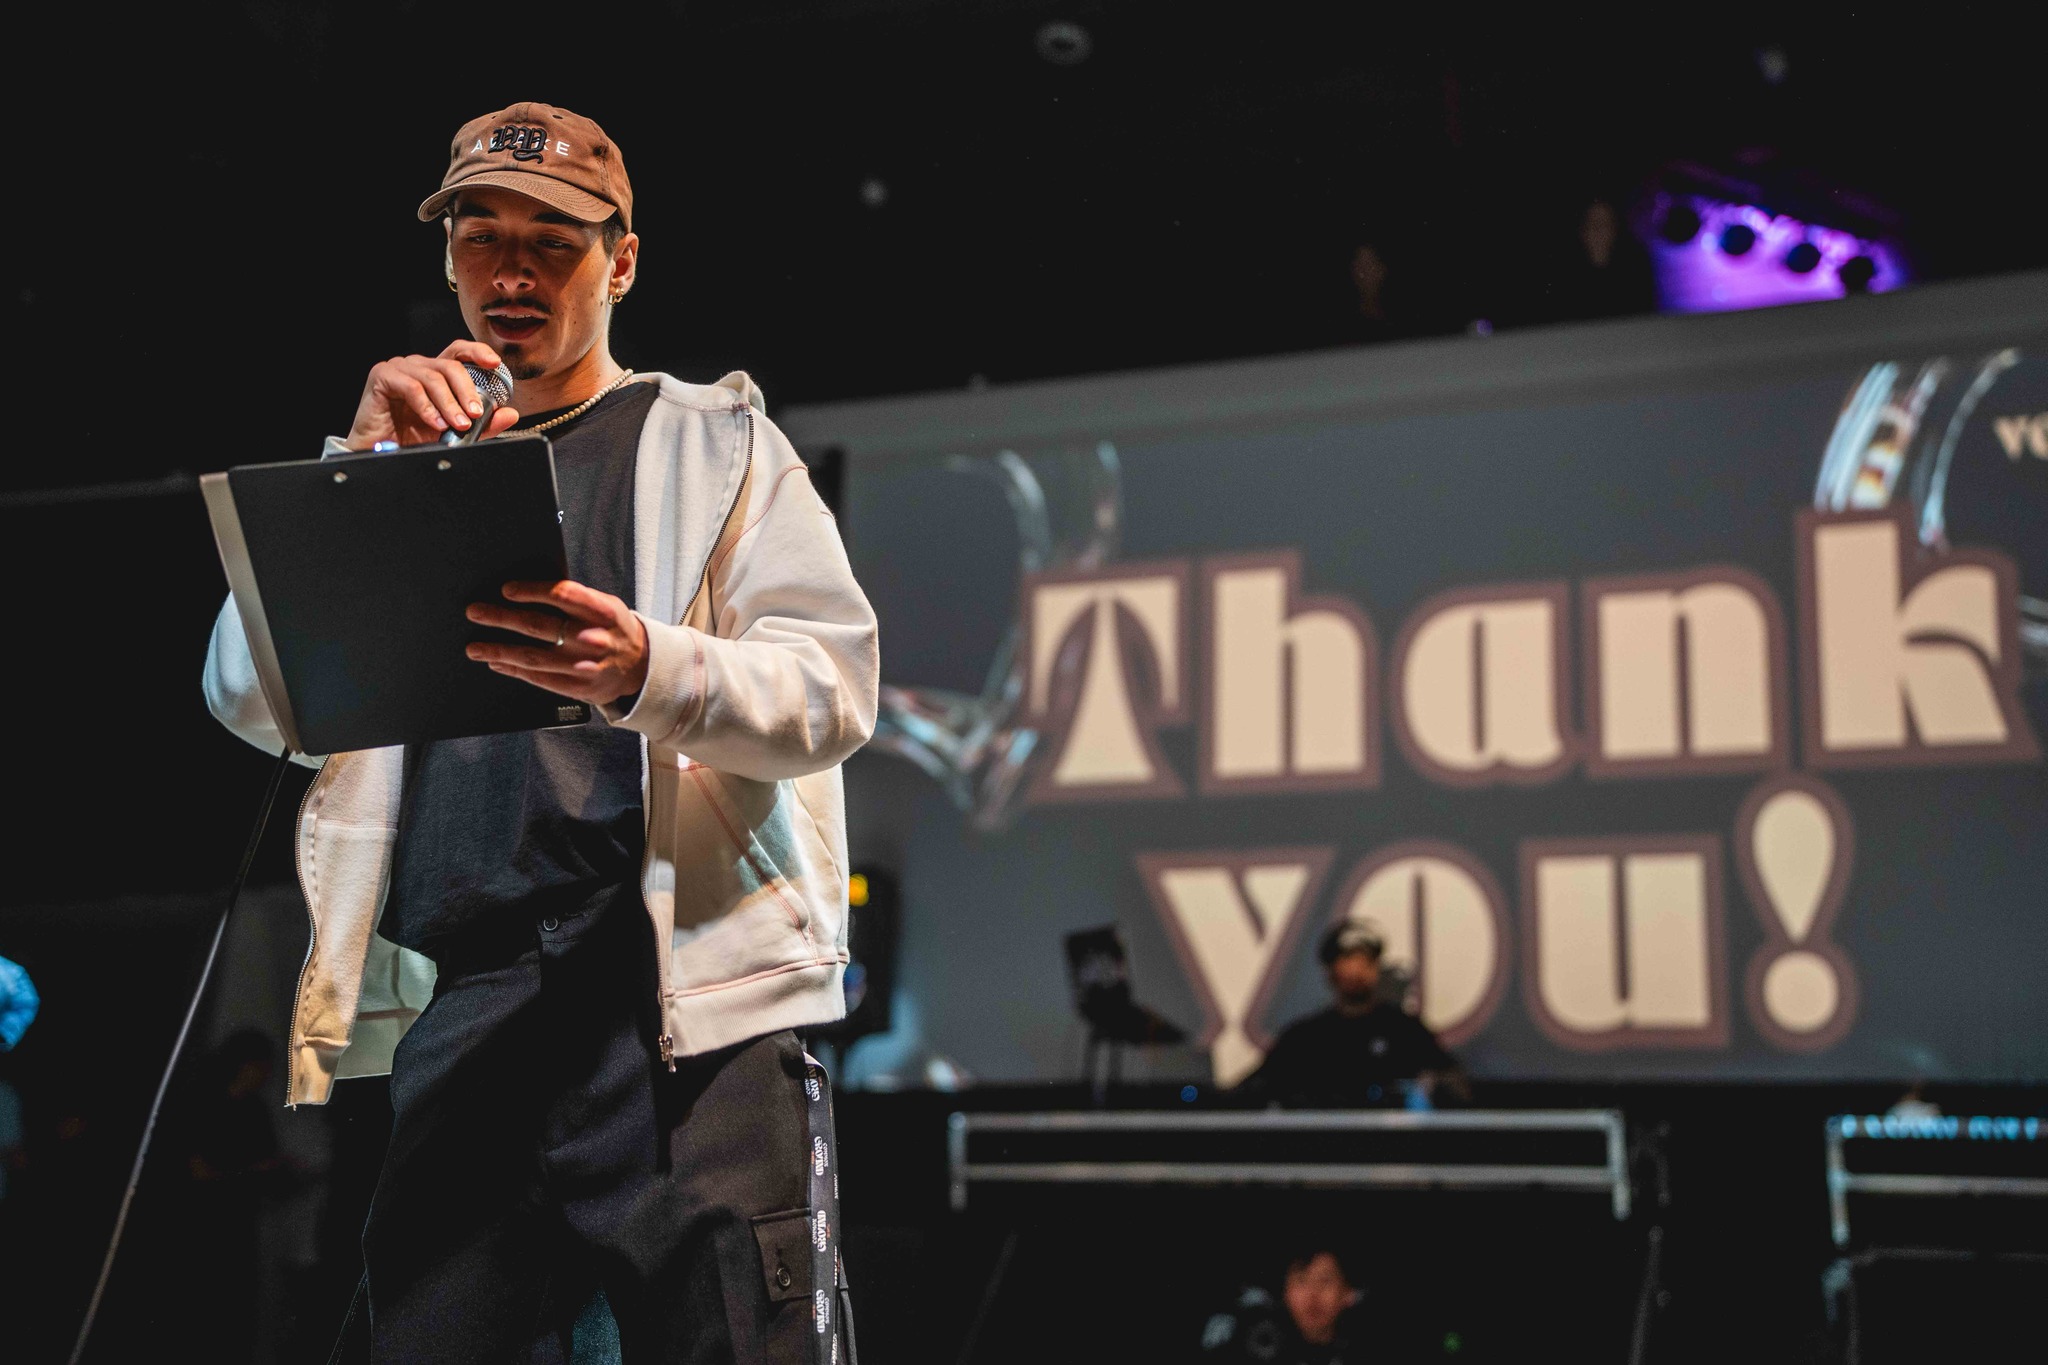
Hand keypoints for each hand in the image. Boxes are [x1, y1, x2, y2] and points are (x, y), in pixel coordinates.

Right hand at [344, 340, 521, 449]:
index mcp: (436, 373)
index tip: (495, 364)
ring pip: (433, 377)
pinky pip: (411, 387)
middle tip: (476, 414)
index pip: (459, 353)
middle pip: (450, 365)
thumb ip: (482, 424)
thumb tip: (510, 414)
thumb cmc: (411, 438)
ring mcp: (400, 368)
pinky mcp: (382, 376)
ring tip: (458, 425)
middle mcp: (418, 366)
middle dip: (468, 391)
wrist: (378, 451)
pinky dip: (427, 407)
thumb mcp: (454, 431)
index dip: (477, 352)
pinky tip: (435, 424)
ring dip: (449, 403)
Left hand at [465, 580, 649, 705]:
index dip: (531, 590)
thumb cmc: (615, 629)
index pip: (562, 595)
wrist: (643, 667)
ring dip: (499, 650)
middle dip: (502, 618)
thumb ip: (575, 598)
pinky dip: (514, 670)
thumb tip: (529, 589)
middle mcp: (593, 638)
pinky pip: (539, 679)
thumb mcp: (606, 606)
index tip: (506, 589)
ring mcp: (585, 666)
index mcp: (602, 611)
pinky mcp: (578, 688)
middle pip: (539, 625)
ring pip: (533, 657)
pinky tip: (496, 663)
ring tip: (475, 647)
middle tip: (475, 612)